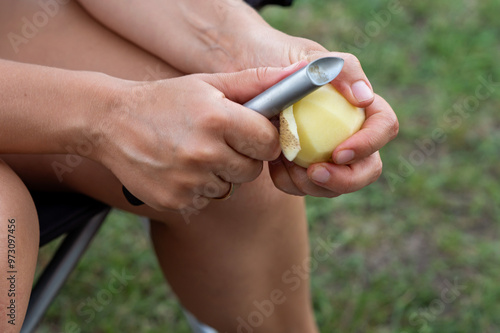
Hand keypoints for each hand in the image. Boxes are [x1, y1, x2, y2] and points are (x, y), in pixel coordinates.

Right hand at [93, 67, 295, 210]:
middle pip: (252, 169)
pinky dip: (198, 187)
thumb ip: (256, 81)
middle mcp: (204, 153)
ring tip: (193, 152)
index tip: (250, 133)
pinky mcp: (175, 201)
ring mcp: (188, 181)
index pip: (269, 143)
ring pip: (230, 187)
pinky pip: (206, 199)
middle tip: (217, 141)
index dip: (262, 138)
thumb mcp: (208, 84)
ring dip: (219, 173)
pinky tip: (179, 168)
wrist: (110, 122)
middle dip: (242, 157)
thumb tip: (299, 73)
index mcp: (217, 119)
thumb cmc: (165, 100)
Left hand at [241, 30, 398, 196]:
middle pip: (368, 169)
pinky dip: (289, 183)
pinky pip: (304, 188)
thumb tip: (365, 99)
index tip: (339, 152)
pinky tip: (272, 164)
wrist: (250, 78)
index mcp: (360, 107)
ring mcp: (327, 155)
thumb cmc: (282, 60)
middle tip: (315, 174)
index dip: (369, 144)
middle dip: (345, 180)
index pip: (384, 127)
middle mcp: (350, 135)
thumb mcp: (307, 56)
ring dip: (311, 184)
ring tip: (283, 161)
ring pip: (335, 186)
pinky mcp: (304, 169)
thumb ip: (339, 69)